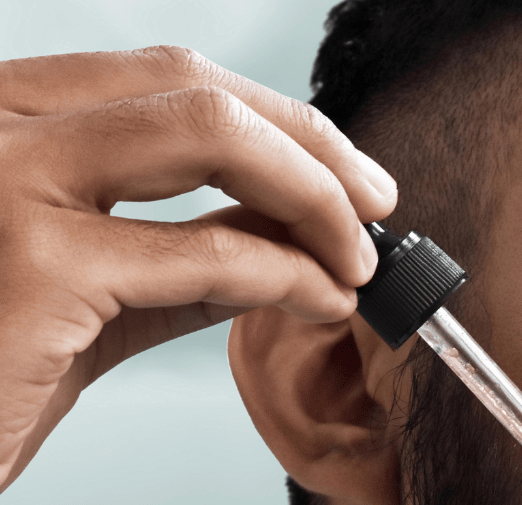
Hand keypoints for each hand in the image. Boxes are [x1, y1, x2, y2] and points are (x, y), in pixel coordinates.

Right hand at [0, 46, 395, 491]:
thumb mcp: (85, 294)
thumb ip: (169, 259)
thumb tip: (270, 243)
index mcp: (6, 117)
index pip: (164, 81)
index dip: (274, 121)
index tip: (344, 174)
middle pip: (197, 91)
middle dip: (313, 148)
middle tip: (378, 206)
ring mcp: (9, 181)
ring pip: (210, 138)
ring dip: (315, 197)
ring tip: (360, 260)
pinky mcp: (35, 264)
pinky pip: (206, 254)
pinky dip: (287, 274)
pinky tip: (325, 299)